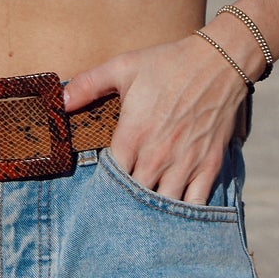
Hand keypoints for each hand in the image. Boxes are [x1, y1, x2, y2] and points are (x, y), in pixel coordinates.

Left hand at [63, 34, 248, 204]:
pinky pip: (195, 204)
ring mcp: (184, 163)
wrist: (218, 61)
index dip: (104, 186)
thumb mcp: (123, 66)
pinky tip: (175, 216)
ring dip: (152, 212)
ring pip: (162, 205)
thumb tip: (59, 102)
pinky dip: (184, 214)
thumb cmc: (168, 63)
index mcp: (132, 135)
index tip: (100, 187)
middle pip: (133, 197)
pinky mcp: (209, 165)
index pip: (110, 178)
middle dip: (124, 203)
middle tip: (117, 208)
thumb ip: (88, 84)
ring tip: (143, 216)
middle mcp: (156, 155)